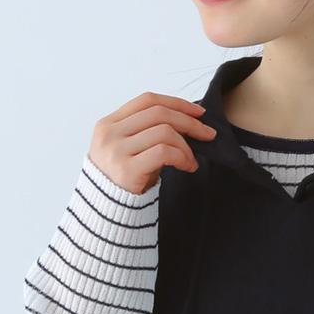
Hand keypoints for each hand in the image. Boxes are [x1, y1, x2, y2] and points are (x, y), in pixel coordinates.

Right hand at [88, 91, 217, 195]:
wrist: (105, 212)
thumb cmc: (122, 180)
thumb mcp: (129, 149)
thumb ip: (148, 131)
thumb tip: (189, 120)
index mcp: (108, 124)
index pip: (147, 101)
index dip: (176, 103)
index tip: (198, 112)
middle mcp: (109, 134)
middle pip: (158, 114)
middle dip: (189, 122)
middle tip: (207, 134)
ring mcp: (116, 151)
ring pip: (164, 132)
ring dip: (186, 145)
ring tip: (191, 160)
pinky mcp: (127, 170)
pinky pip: (164, 152)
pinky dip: (182, 157)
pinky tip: (187, 166)